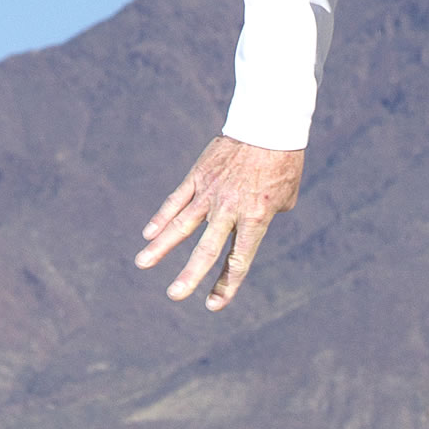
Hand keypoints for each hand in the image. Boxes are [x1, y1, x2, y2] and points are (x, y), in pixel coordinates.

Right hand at [136, 136, 304, 310]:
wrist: (269, 123)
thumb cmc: (284, 162)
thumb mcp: (286, 196)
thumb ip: (267, 217)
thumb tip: (248, 227)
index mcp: (256, 218)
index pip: (239, 259)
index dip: (226, 284)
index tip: (213, 305)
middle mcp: (230, 209)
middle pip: (206, 248)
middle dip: (189, 275)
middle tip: (174, 295)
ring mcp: (210, 192)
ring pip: (181, 224)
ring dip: (160, 246)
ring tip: (142, 263)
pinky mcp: (198, 176)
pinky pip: (176, 200)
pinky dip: (161, 217)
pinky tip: (147, 233)